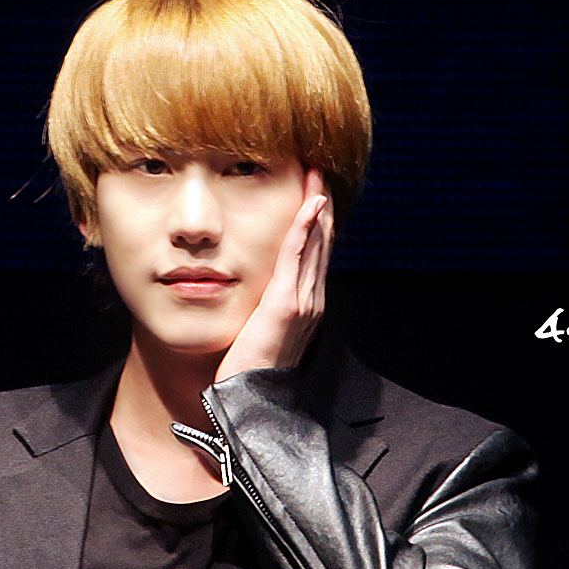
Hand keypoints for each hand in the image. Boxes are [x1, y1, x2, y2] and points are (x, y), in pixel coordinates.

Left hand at [215, 168, 332, 382]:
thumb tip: (253, 287)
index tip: (311, 188)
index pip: (314, 252)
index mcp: (305, 304)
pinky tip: (309, 204)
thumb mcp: (256, 328)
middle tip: (317, 167)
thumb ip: (261, 305)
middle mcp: (312, 300)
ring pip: (316, 243)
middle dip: (320, 202)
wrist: (249, 401)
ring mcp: (304, 302)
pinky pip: (298, 257)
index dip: (316, 218)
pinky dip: (305, 228)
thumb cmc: (246, 369)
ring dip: (317, 205)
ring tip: (316, 174)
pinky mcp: (287, 306)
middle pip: (322, 241)